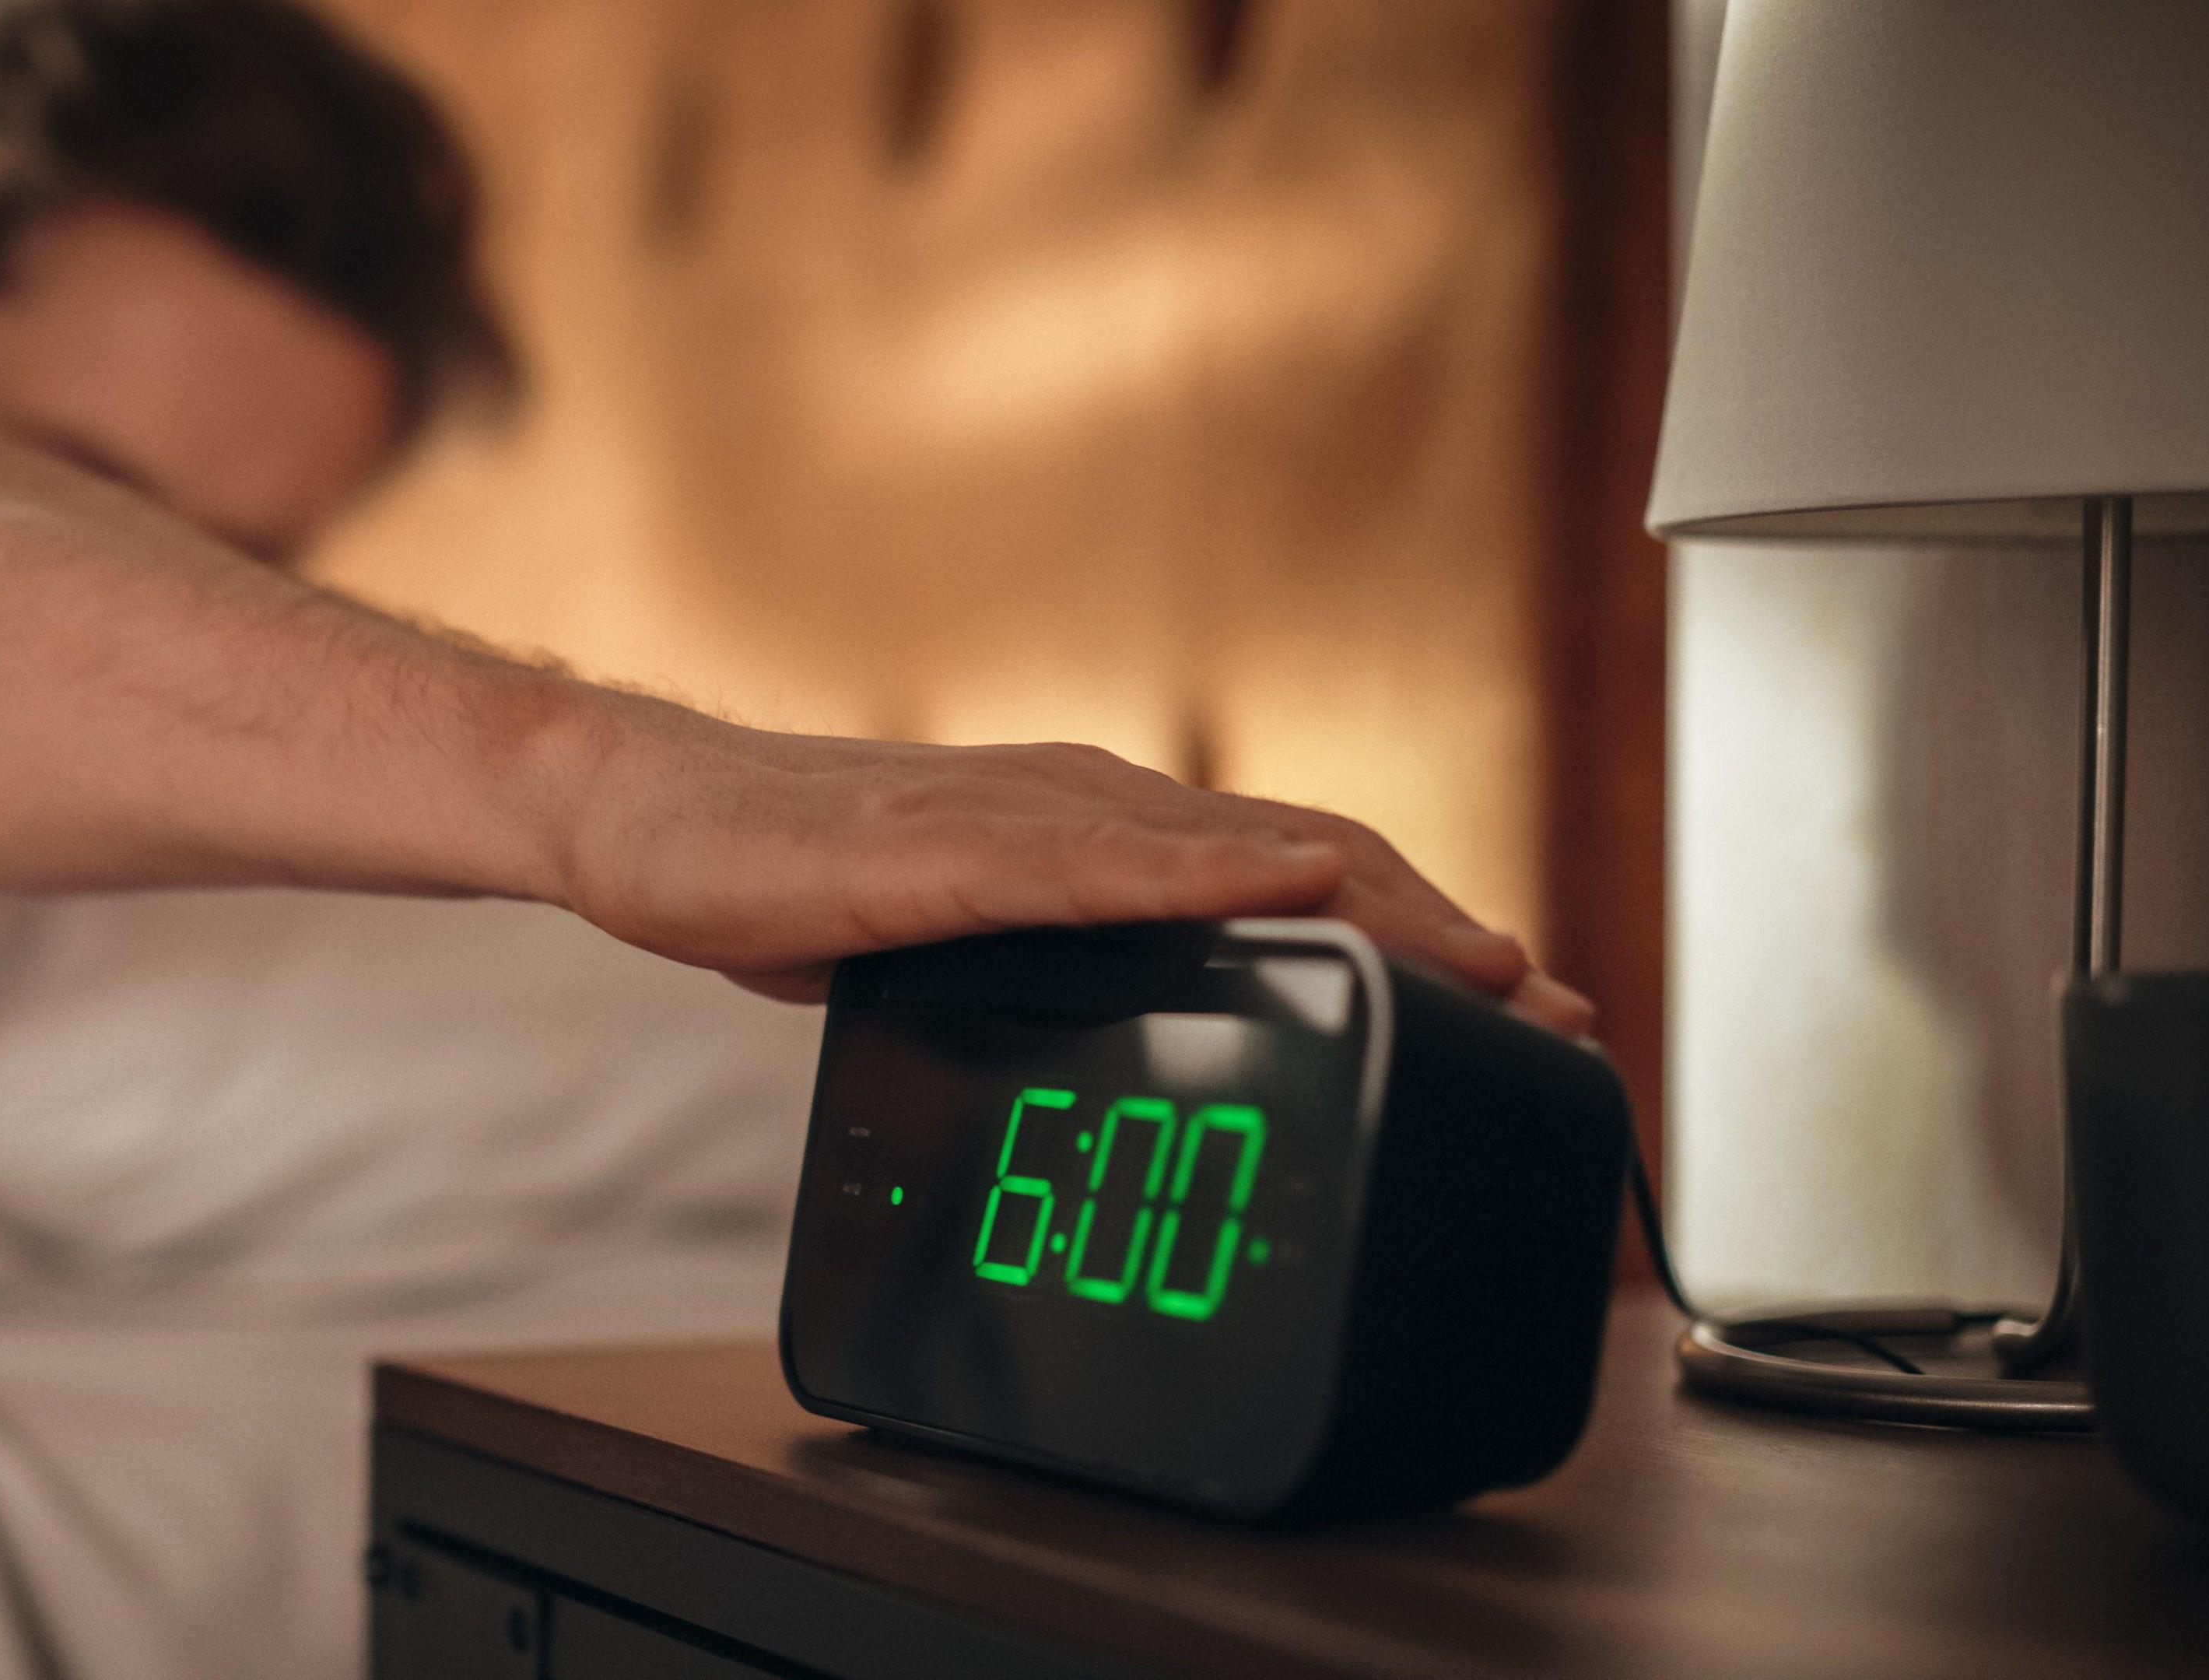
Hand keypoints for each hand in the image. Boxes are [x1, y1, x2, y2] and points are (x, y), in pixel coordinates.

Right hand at [558, 705, 1594, 1034]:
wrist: (648, 818)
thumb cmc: (800, 878)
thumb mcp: (967, 945)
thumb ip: (1069, 970)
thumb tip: (1157, 1044)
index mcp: (1100, 831)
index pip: (1295, 874)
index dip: (1427, 935)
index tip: (1527, 1009)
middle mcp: (1085, 804)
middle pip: (1307, 856)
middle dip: (1447, 932)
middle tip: (1560, 1008)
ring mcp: (1018, 819)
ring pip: (1228, 853)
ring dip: (1375, 909)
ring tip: (1484, 963)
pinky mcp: (939, 852)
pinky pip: (1093, 867)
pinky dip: (1204, 879)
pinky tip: (1282, 897)